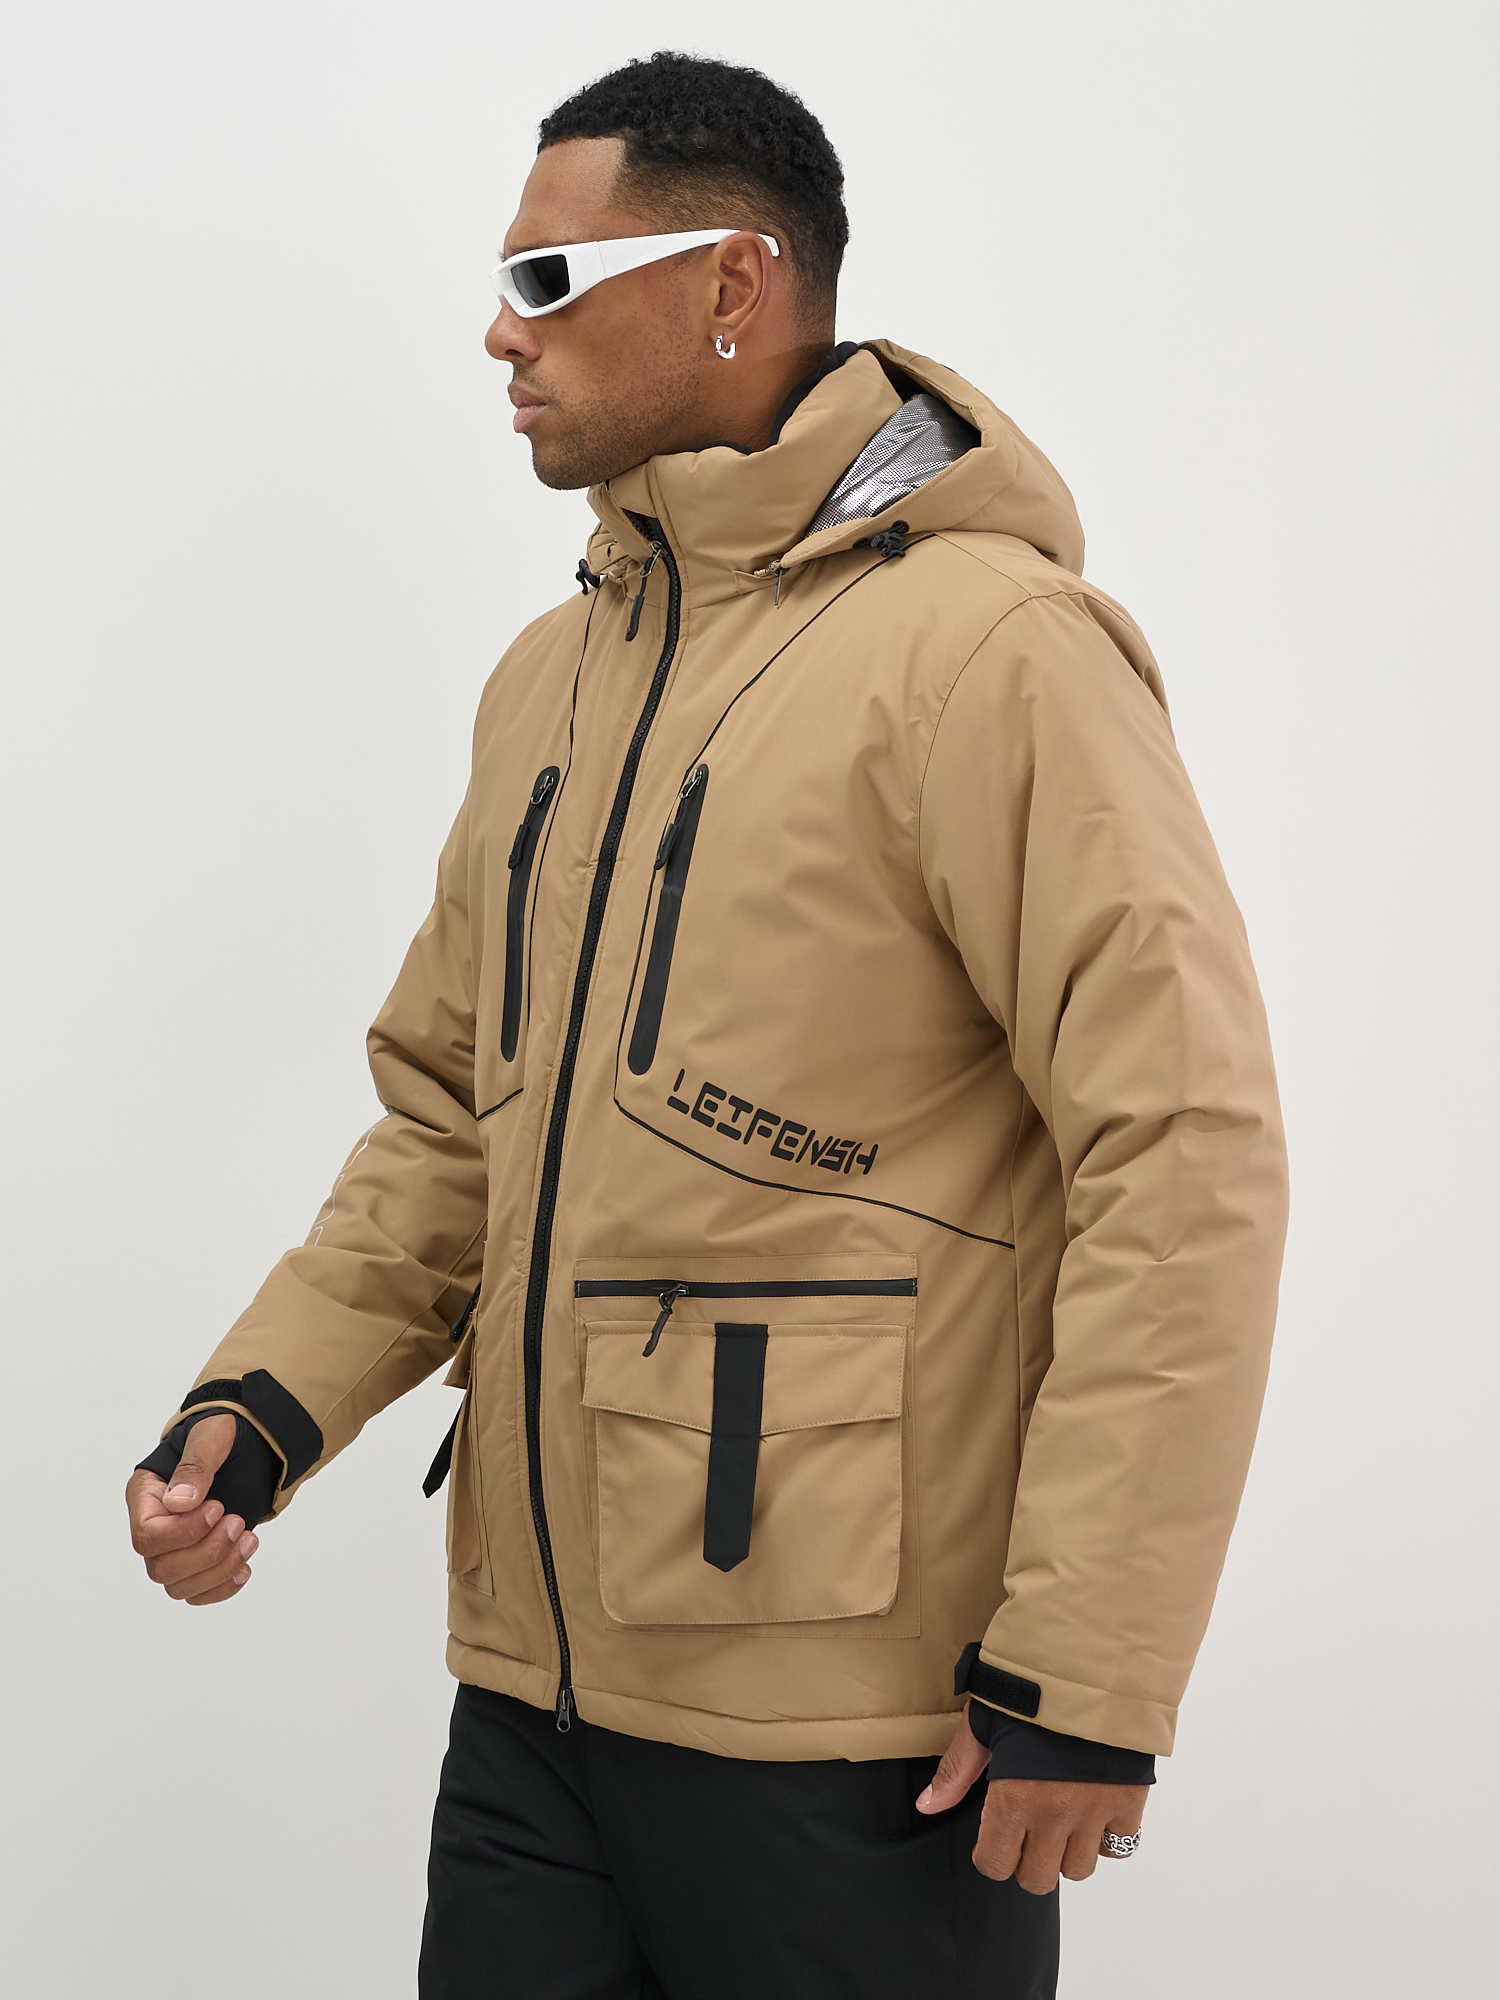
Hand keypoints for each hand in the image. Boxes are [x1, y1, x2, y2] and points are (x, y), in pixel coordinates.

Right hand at [125, 1413, 259, 1605]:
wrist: (248, 1445)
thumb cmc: (224, 1435)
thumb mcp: (213, 1436)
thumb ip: (195, 1465)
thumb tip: (179, 1503)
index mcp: (146, 1495)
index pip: (147, 1535)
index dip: (184, 1532)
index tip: (219, 1508)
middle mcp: (154, 1526)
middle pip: (161, 1568)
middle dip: (206, 1552)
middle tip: (238, 1522)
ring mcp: (173, 1547)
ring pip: (179, 1586)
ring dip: (219, 1569)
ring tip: (250, 1539)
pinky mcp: (196, 1561)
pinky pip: (196, 1593)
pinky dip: (222, 1588)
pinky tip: (244, 1567)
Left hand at [916, 1707, 1148, 1894]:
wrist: (1092, 1662)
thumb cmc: (1031, 1687)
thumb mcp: (983, 1722)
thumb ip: (957, 1770)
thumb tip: (927, 1806)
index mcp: (1013, 1797)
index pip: (994, 1864)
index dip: (990, 1854)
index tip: (994, 1835)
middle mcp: (1055, 1814)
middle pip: (1037, 1879)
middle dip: (1026, 1860)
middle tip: (1027, 1829)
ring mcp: (1095, 1812)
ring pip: (1078, 1869)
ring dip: (1066, 1852)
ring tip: (1060, 1817)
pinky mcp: (1130, 1802)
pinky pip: (1119, 1845)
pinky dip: (1106, 1835)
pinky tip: (1093, 1807)